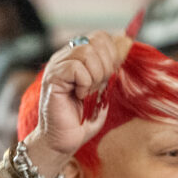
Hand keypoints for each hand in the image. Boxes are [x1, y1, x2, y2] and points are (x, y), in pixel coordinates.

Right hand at [34, 31, 131, 157]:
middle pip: (96, 40)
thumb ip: (111, 69)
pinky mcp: (53, 77)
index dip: (112, 54)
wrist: (64, 140)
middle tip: (98, 87)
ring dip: (95, 76)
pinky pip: (76, 67)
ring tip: (87, 92)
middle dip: (106, 66)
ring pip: (87, 52)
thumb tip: (125, 42)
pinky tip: (78, 96)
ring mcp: (57, 65)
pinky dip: (84, 84)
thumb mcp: (103, 90)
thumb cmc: (82, 119)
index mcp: (77, 57)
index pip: (101, 37)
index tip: (109, 76)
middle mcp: (65, 56)